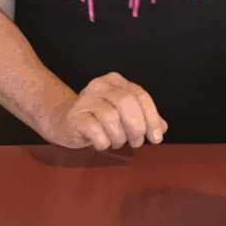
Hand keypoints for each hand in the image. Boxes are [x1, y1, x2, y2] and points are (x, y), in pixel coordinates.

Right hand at [48, 72, 167, 150]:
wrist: (63, 121)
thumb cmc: (98, 118)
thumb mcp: (123, 114)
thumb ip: (144, 118)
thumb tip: (162, 128)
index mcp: (115, 81)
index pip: (141, 96)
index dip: (153, 118)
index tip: (156, 138)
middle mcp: (100, 86)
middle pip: (126, 103)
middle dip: (137, 127)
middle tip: (137, 142)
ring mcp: (85, 100)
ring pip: (112, 118)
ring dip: (119, 137)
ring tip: (116, 142)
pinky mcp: (74, 117)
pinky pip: (95, 131)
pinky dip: (104, 142)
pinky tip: (102, 143)